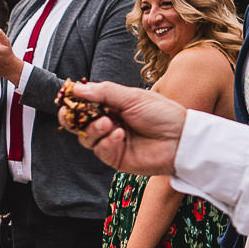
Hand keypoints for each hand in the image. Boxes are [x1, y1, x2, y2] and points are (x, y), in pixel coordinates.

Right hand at [68, 81, 186, 175]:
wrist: (181, 138)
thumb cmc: (161, 113)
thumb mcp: (132, 97)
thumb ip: (103, 92)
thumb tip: (77, 88)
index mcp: (112, 106)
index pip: (85, 104)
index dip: (74, 102)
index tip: (67, 98)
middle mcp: (109, 124)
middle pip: (78, 123)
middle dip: (73, 118)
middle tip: (71, 113)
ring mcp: (111, 142)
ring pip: (86, 138)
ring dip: (92, 129)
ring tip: (107, 123)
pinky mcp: (116, 158)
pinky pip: (100, 151)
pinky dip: (107, 142)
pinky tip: (119, 135)